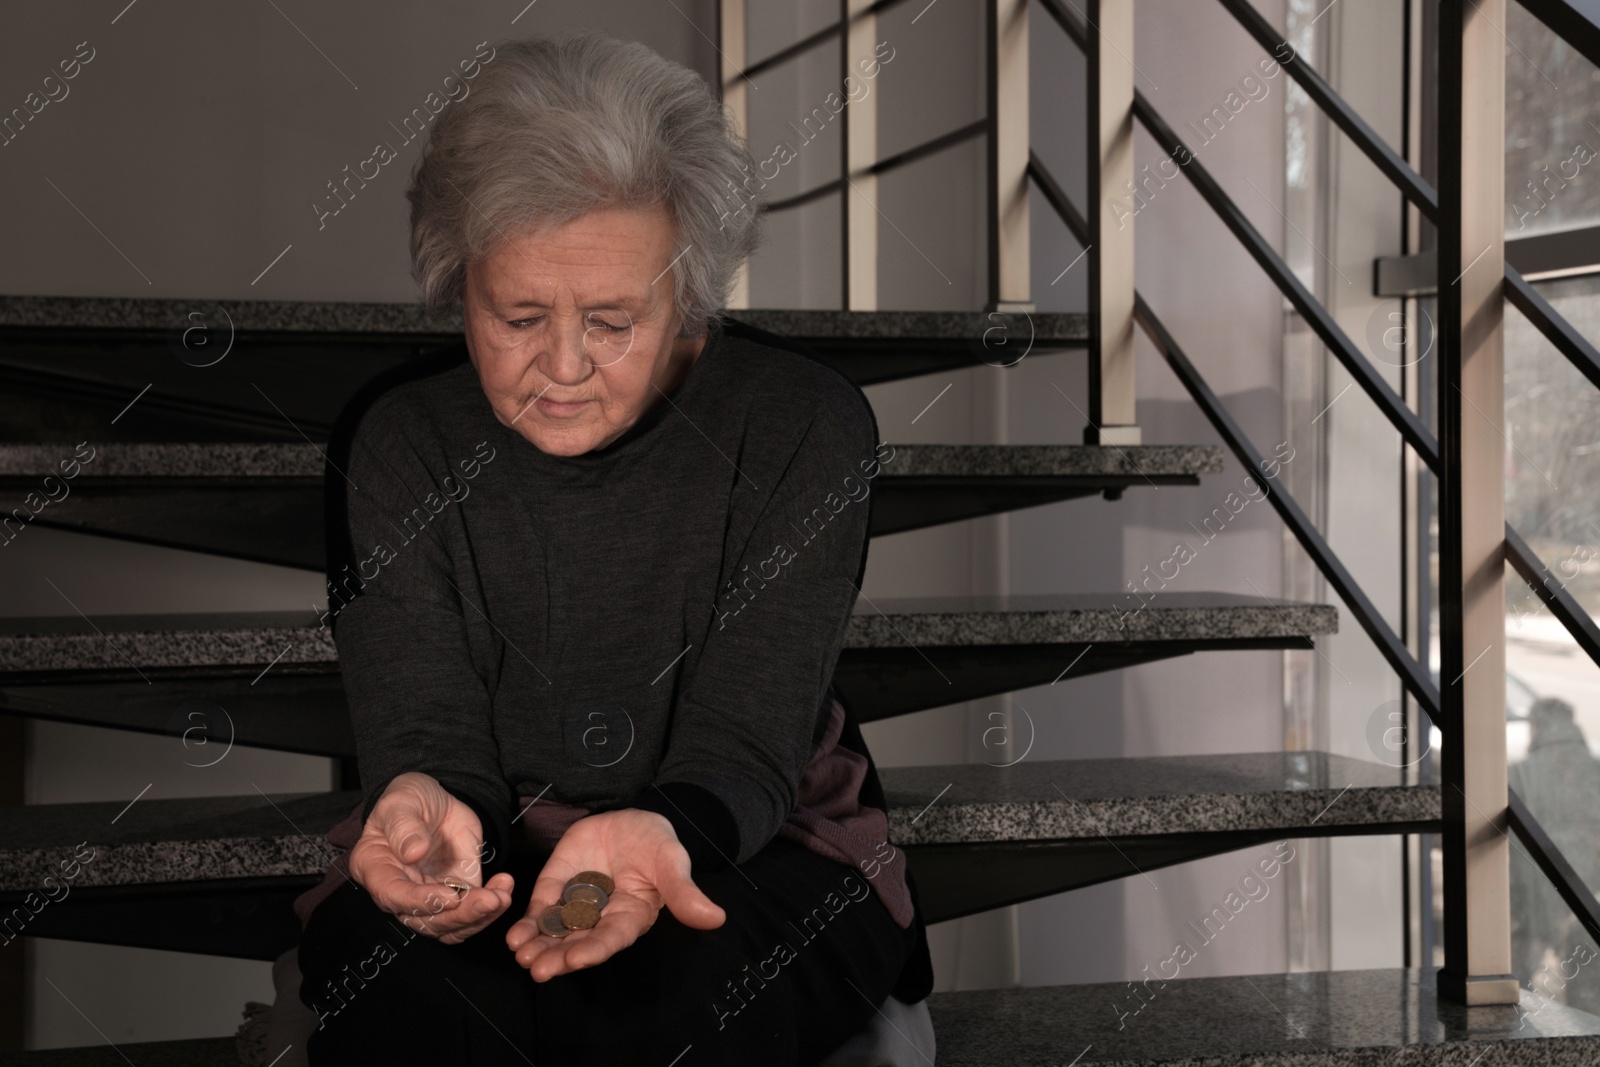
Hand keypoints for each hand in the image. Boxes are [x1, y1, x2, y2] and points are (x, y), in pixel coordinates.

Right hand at [347, 772, 514, 943]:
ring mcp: (429, 896)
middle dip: (459, 915)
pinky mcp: (456, 892)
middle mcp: (400, 892)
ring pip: (450, 925)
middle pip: (425, 921)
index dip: (421, 902)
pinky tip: (505, 886)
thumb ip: (403, 826)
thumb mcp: (401, 802)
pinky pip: (471, 912)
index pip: (393, 896)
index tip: (449, 897)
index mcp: (376, 869)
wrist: (435, 799)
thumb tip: (412, 853)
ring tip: (502, 897)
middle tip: (490, 900)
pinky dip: (491, 907)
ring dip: (478, 917)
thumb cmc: (407, 800)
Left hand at [505, 808, 725, 979]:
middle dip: (558, 957)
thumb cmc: (655, 841)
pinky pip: (541, 912)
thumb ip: (685, 892)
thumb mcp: (671, 860)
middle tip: (537, 969)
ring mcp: (576, 905)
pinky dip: (528, 925)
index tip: (576, 960)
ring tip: (521, 955)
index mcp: (631, 916)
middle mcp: (601, 918)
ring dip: (539, 947)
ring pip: (556, 933)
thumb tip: (715, 919)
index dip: (594, 950)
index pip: (612, 938)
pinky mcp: (556, 888)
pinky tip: (515, 937)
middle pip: (579, 943)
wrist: (629, 819)